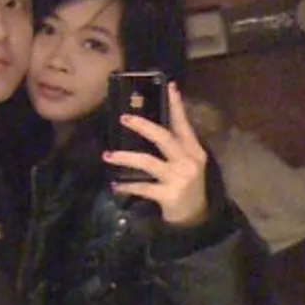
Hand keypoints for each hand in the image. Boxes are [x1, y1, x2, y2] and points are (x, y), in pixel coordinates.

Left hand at [102, 82, 208, 225]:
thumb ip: (174, 147)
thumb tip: (149, 128)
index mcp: (194, 151)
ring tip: (108, 155)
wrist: (196, 218)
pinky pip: (143, 187)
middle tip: (124, 118)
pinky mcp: (168, 196)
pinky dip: (127, 186)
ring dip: (126, 157)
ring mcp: (179, 179)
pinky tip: (115, 184)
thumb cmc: (186, 187)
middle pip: (164, 138)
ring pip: (148, 162)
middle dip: (143, 126)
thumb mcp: (187, 164)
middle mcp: (188, 162)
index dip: (176, 106)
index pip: (184, 124)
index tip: (169, 87)